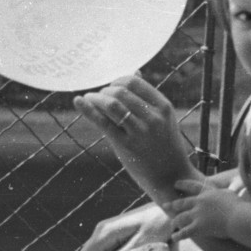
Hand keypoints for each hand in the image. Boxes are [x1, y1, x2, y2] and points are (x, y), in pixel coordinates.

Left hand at [75, 75, 199, 202]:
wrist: (172, 177)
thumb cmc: (165, 146)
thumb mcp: (164, 119)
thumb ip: (148, 98)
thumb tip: (134, 73)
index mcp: (164, 106)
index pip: (134, 82)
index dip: (117, 81)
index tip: (112, 89)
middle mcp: (153, 117)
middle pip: (120, 91)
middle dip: (105, 91)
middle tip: (99, 98)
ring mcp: (140, 132)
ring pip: (111, 104)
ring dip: (96, 98)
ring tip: (90, 100)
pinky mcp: (126, 145)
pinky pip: (103, 122)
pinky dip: (88, 109)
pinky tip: (79, 102)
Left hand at [164, 179, 250, 246]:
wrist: (237, 217)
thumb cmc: (239, 206)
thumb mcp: (231, 194)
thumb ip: (225, 193)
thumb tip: (230, 191)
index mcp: (208, 193)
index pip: (193, 186)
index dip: (183, 184)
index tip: (175, 183)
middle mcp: (200, 202)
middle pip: (182, 203)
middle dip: (173, 204)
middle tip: (165, 205)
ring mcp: (197, 214)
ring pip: (181, 218)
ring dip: (176, 221)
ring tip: (172, 223)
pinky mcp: (198, 227)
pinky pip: (185, 232)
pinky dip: (179, 235)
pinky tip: (174, 237)